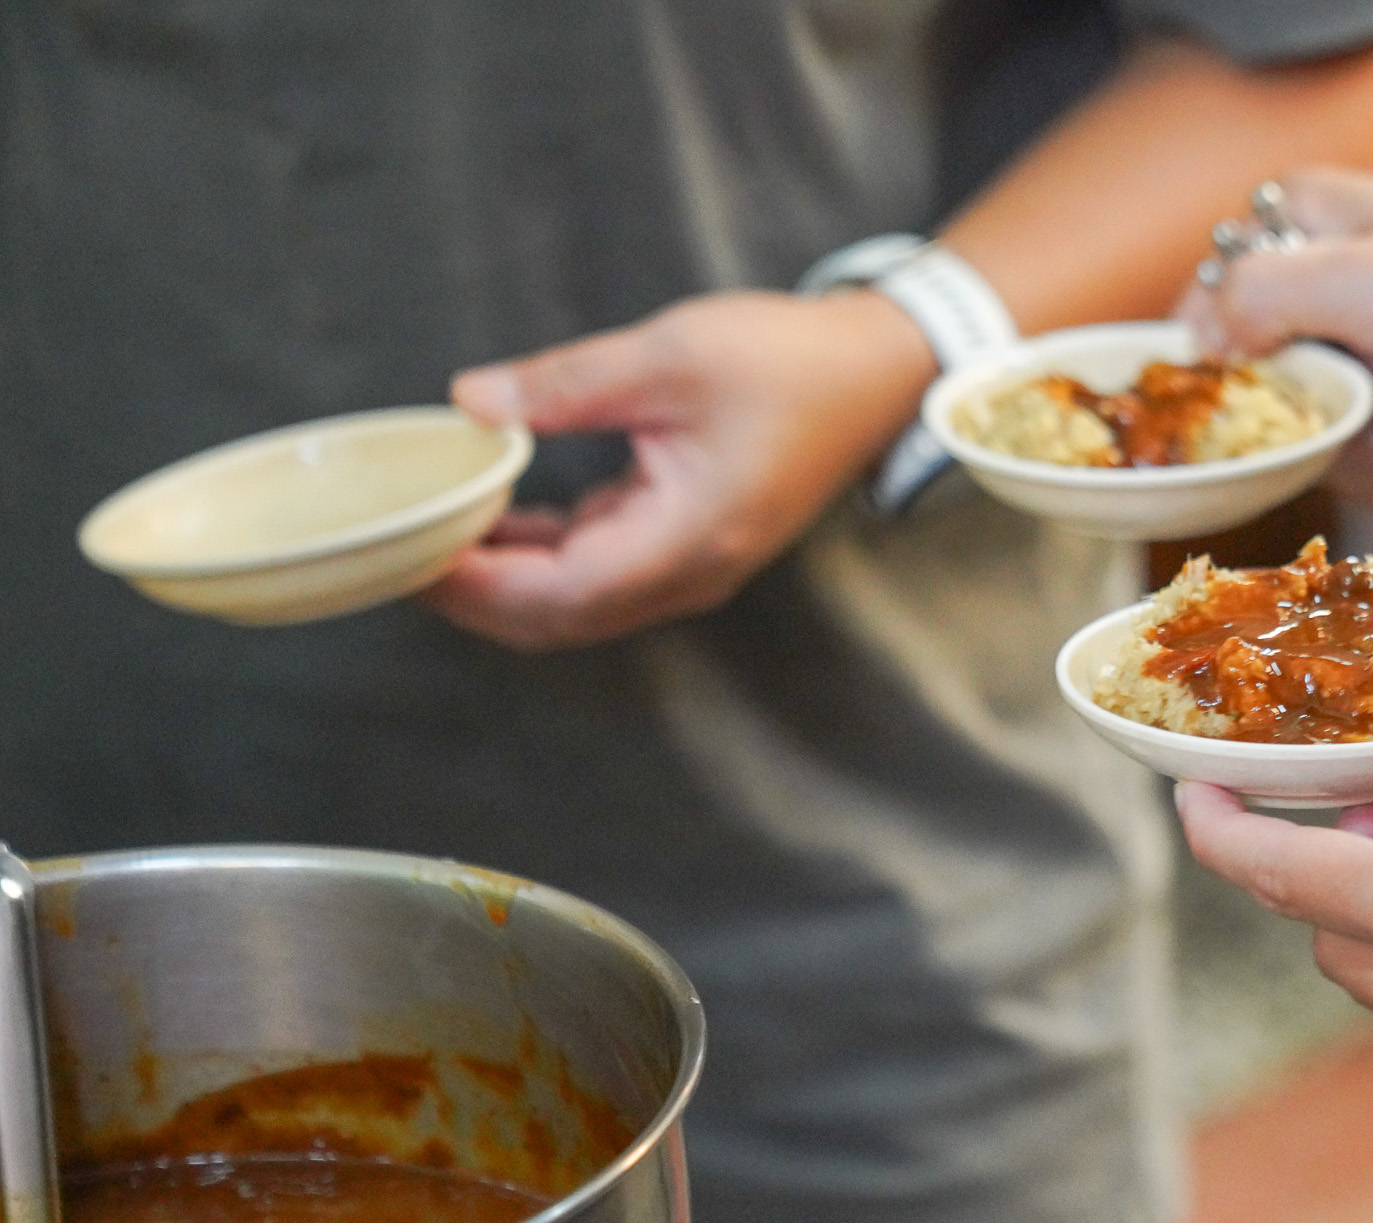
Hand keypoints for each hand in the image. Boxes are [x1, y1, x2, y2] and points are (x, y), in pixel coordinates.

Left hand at [424, 289, 934, 649]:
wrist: (877, 373)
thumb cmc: (790, 364)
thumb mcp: (670, 355)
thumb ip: (565, 385)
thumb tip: (472, 405)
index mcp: (688, 540)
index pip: (558, 592)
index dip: (476, 583)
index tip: (410, 551)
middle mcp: (688, 574)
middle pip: (558, 619)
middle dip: (473, 597)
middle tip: (396, 553)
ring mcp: (690, 566)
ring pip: (575, 603)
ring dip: (502, 580)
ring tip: (430, 535)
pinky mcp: (688, 545)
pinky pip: (599, 572)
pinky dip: (539, 555)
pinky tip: (496, 515)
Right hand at [1182, 169, 1372, 510]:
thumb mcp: (1358, 282)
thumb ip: (1256, 298)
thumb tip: (1201, 338)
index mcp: (1295, 225)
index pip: (1203, 308)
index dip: (1231, 371)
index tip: (1280, 395)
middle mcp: (1320, 281)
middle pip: (1263, 395)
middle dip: (1333, 422)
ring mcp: (1362, 344)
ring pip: (1318, 440)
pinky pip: (1367, 458)